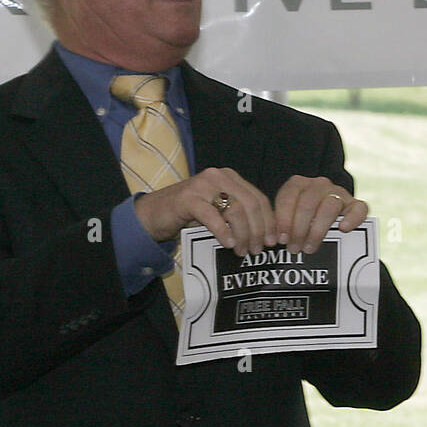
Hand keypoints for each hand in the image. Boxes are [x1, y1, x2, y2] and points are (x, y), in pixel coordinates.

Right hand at [134, 167, 275, 254]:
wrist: (152, 214)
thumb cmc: (188, 215)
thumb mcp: (218, 210)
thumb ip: (239, 214)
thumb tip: (266, 235)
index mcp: (230, 177)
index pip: (258, 198)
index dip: (269, 221)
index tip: (273, 241)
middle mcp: (218, 176)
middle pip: (250, 204)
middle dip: (258, 230)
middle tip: (258, 250)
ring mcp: (202, 185)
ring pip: (235, 210)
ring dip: (243, 234)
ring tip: (243, 251)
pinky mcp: (188, 198)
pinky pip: (212, 217)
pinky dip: (223, 232)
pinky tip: (228, 244)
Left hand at [274, 175, 367, 253]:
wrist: (326, 211)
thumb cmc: (302, 220)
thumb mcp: (289, 217)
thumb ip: (283, 224)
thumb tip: (276, 241)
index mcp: (299, 184)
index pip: (289, 196)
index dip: (284, 219)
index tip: (281, 239)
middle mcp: (319, 185)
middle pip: (308, 203)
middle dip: (299, 229)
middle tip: (294, 248)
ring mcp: (339, 193)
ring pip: (330, 206)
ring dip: (318, 230)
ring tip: (310, 247)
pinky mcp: (355, 204)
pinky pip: (358, 208)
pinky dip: (351, 219)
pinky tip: (343, 229)